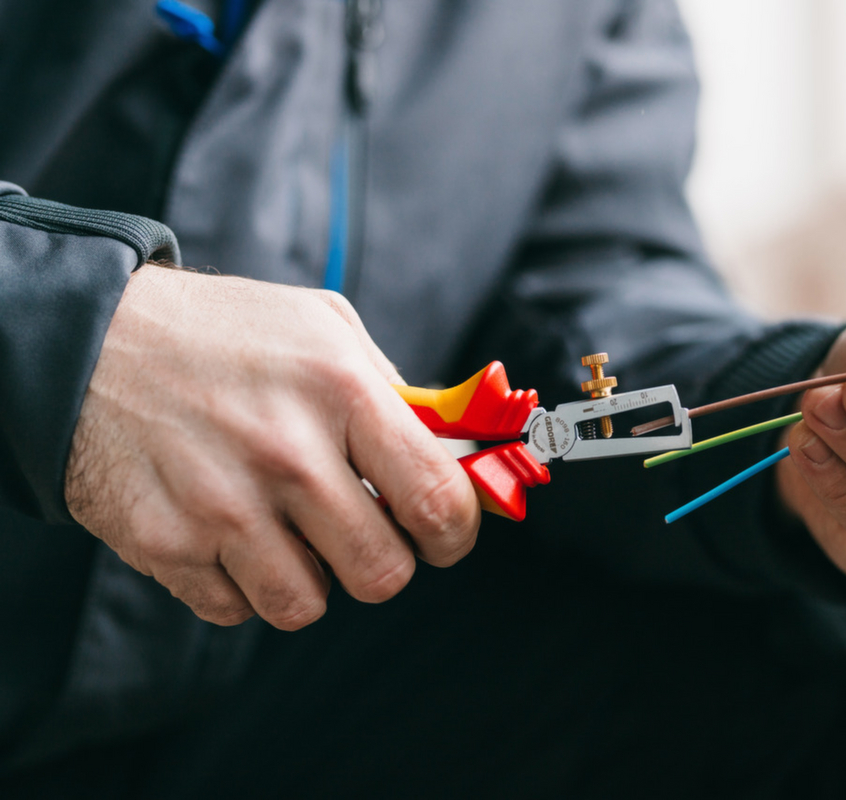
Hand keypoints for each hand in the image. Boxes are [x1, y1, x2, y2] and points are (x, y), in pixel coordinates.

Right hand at [65, 266, 479, 629]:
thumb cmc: (225, 334)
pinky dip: (243, 584)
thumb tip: (455, 455)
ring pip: (308, 606)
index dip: (455, 533)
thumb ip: (396, 395)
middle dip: (383, 561)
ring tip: (288, 528)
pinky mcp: (166, 544)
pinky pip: (237, 610)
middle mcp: (285, 452)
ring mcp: (221, 505)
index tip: (444, 535)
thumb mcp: (325, 327)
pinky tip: (230, 532)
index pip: (438, 500)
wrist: (90, 343)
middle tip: (361, 531)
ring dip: (309, 578)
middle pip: (382, 573)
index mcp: (341, 390)